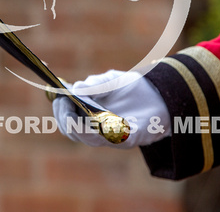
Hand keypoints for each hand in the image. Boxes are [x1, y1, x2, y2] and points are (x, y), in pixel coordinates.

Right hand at [52, 70, 170, 148]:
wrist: (161, 93)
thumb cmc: (132, 88)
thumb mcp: (110, 80)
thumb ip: (94, 84)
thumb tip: (75, 89)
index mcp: (90, 117)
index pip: (68, 121)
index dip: (60, 112)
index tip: (58, 98)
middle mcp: (99, 130)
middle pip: (74, 133)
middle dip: (65, 119)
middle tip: (64, 104)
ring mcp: (114, 136)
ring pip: (90, 139)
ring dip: (80, 126)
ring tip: (74, 110)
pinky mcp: (132, 138)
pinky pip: (115, 138)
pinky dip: (104, 130)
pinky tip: (99, 118)